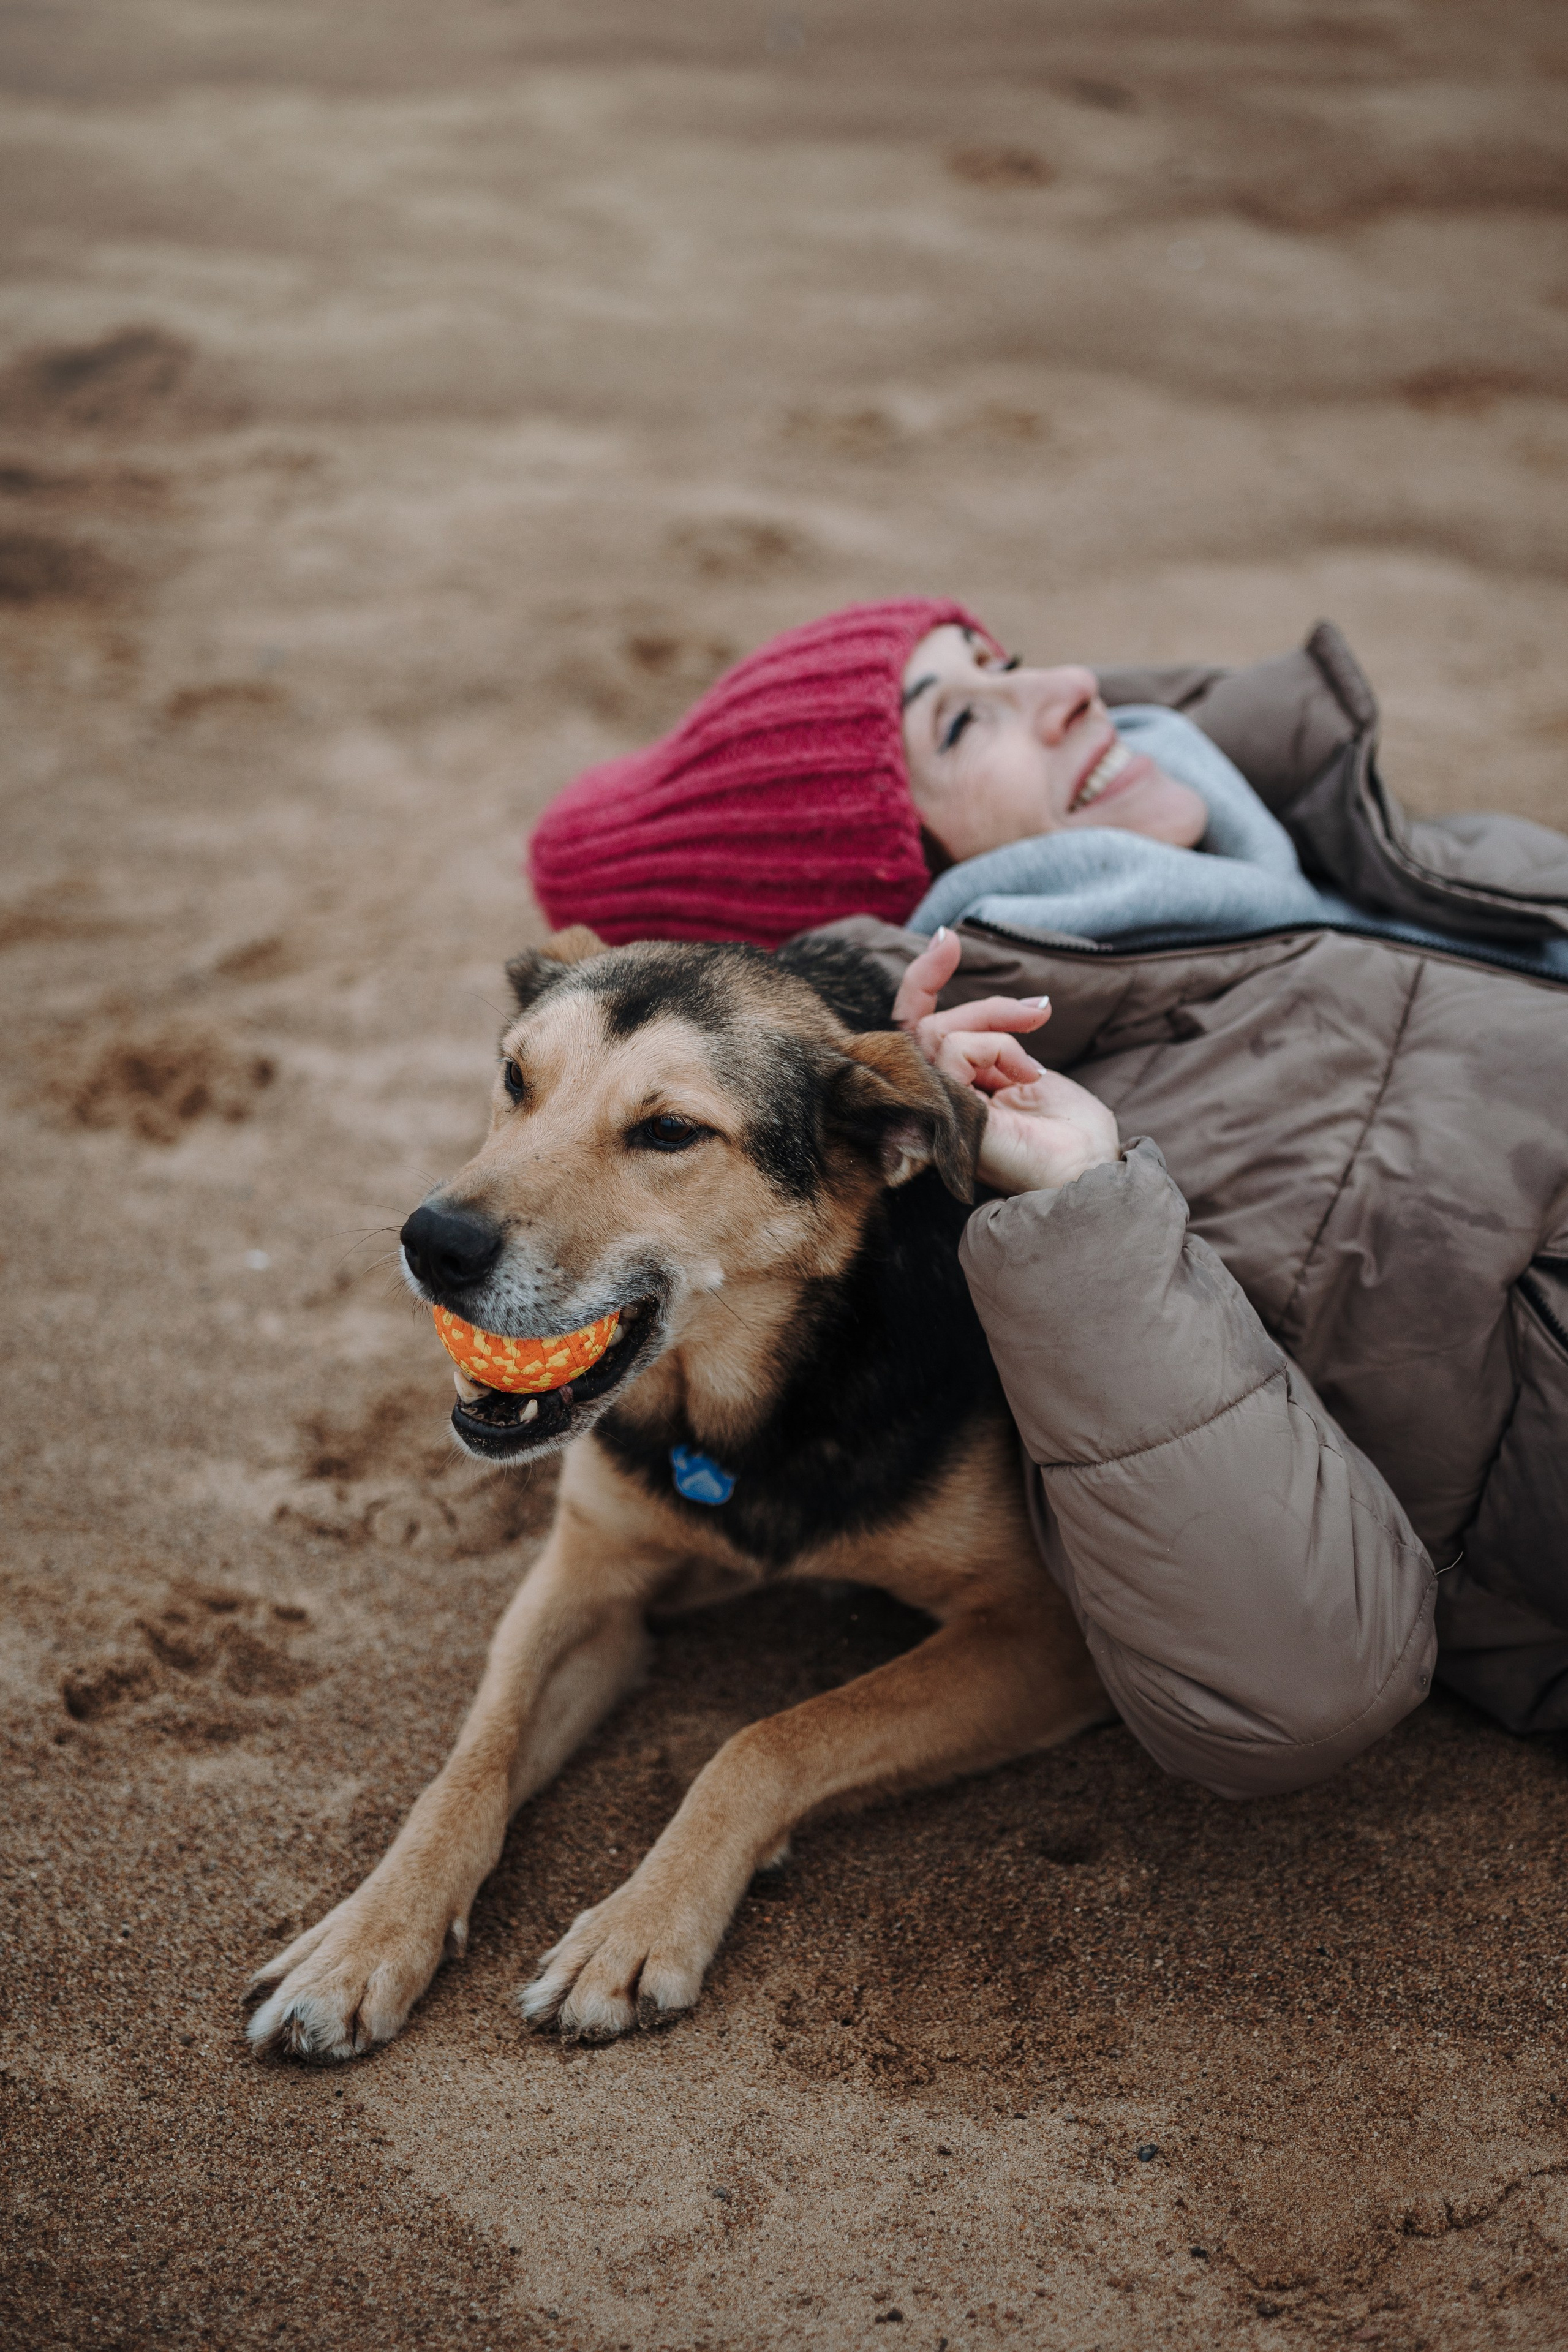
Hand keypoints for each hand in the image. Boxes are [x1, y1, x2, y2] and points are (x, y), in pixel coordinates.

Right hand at [893, 929, 1119, 1196]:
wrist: (1089, 1169)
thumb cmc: (1068, 1131)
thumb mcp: (1028, 1070)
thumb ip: (994, 1043)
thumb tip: (994, 1009)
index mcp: (953, 1090)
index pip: (916, 1027)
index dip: (924, 979)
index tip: (949, 938)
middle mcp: (935, 1100)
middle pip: (926, 1026)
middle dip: (985, 1007)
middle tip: (1039, 1011)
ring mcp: (935, 1110)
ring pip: (935, 1034)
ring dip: (995, 1028)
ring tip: (1034, 1065)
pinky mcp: (944, 1116)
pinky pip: (952, 1052)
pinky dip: (995, 1049)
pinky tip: (1027, 1077)